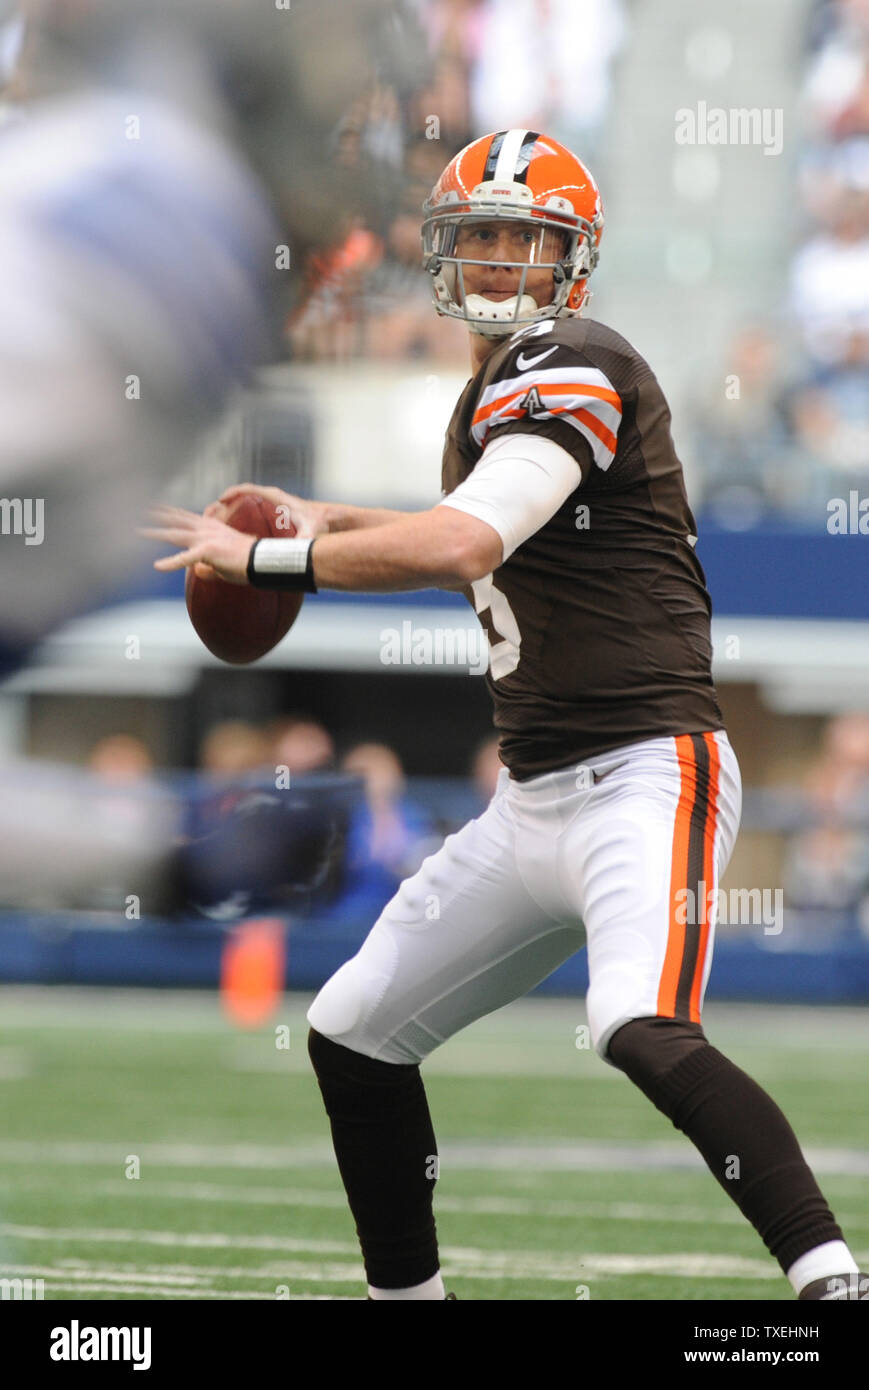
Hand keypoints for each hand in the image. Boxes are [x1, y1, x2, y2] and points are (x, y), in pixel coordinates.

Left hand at [140, 505, 253, 583]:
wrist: (261, 561)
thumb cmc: (246, 562)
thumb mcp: (222, 560)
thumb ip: (206, 563)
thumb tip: (195, 570)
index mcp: (210, 527)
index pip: (184, 516)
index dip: (168, 511)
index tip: (155, 506)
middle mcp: (206, 528)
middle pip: (175, 519)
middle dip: (156, 514)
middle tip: (138, 508)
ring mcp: (206, 538)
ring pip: (174, 534)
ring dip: (154, 533)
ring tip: (136, 531)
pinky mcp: (207, 551)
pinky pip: (185, 558)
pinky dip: (170, 563)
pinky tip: (157, 566)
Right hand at [205, 483, 330, 538]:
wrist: (328, 519)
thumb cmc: (319, 523)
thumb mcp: (311, 532)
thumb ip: (304, 540)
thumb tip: (299, 549)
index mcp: (276, 498)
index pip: (249, 489)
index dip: (233, 493)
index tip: (220, 500)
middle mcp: (270, 498)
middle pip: (239, 496)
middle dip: (222, 504)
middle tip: (207, 516)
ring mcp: (268, 503)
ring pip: (240, 502)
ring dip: (225, 510)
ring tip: (209, 523)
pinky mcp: (268, 511)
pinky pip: (245, 509)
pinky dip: (234, 515)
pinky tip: (225, 529)